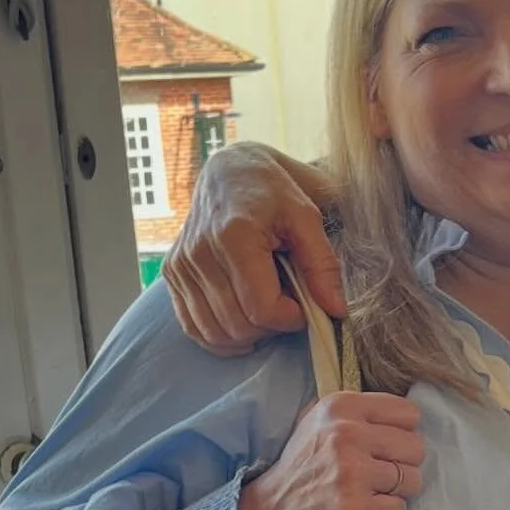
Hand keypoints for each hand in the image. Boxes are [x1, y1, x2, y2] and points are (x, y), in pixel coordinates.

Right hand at [164, 142, 347, 354]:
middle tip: (289, 306)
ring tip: (267, 310)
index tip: (305, 305)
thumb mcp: (307, 217)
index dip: (291, 318)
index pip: (261, 308)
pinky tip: (242, 325)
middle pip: (238, 325)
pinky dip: (219, 337)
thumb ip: (322, 264)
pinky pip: (192, 327)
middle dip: (272, 327)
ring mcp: (181, 265)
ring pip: (215, 332)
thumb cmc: (273, 191)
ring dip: (248, 335)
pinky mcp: (173, 274)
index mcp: (234, 236)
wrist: (230, 172)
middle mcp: (200, 253)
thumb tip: (337, 311)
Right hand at [238, 393, 424, 509]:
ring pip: (413, 480)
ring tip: (365, 493)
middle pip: (416, 447)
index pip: (409, 414)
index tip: (379, 449)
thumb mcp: (318, 423)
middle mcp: (346, 434)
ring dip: (394, 492)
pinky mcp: (358, 509)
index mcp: (340, 406)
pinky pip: (400, 509)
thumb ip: (359, 413)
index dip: (400, 435)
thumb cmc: (300, 471)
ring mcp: (353, 473)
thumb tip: (410, 416)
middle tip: (373, 476)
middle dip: (401, 465)